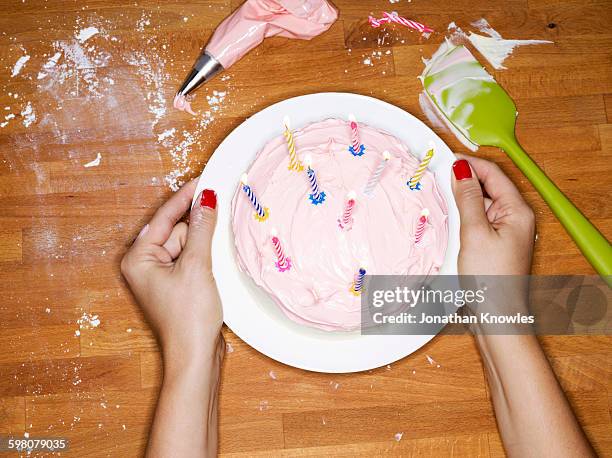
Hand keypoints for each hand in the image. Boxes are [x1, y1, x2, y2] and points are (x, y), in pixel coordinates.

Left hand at [121, 181, 222, 360]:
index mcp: (138, 258)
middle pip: (177, 229)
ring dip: (204, 243)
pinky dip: (205, 255)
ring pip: (188, 243)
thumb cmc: (188, 316)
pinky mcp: (177, 284)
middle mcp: (146, 264)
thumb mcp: (197, 266)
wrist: (196, 355)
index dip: (185, 198)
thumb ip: (202, 228)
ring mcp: (162, 275)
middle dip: (198, 225)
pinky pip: (192, 258)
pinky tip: (216, 259)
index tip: (203, 180)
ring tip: (216, 253)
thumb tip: (206, 199)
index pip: (164, 217)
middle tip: (220, 213)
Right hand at [451, 157, 594, 456]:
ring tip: (438, 195)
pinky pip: (478, 220)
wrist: (495, 316)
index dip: (469, 163)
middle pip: (488, 187)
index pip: (493, 174)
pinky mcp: (495, 243)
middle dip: (464, 180)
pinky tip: (448, 218)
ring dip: (461, 198)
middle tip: (436, 176)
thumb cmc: (489, 277)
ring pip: (481, 203)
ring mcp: (506, 231)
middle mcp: (515, 218)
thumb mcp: (474, 232)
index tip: (444, 158)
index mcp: (517, 211)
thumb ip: (467, 197)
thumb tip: (461, 168)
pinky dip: (463, 215)